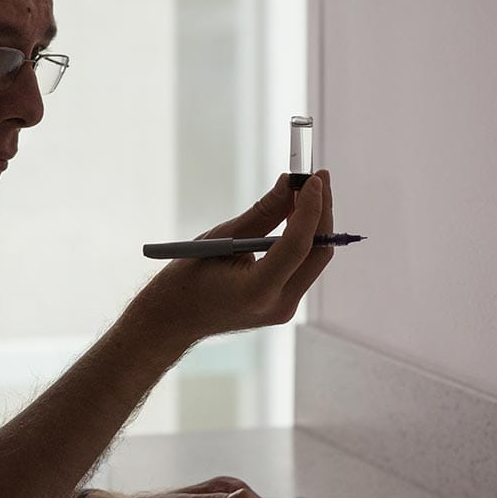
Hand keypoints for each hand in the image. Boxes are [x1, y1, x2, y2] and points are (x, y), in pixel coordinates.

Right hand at [130, 170, 334, 348]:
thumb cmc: (187, 279)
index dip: (310, 207)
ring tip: (307, 191)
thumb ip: (262, 213)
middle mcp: (279, 305)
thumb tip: (290, 184)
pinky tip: (297, 215)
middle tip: (317, 178)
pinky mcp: (284, 304)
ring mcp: (284, 309)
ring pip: (315, 260)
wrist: (174, 320)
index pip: (299, 244)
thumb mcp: (221, 238)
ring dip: (316, 223)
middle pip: (318, 253)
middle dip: (322, 212)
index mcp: (257, 290)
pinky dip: (304, 239)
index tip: (314, 177)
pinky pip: (304, 267)